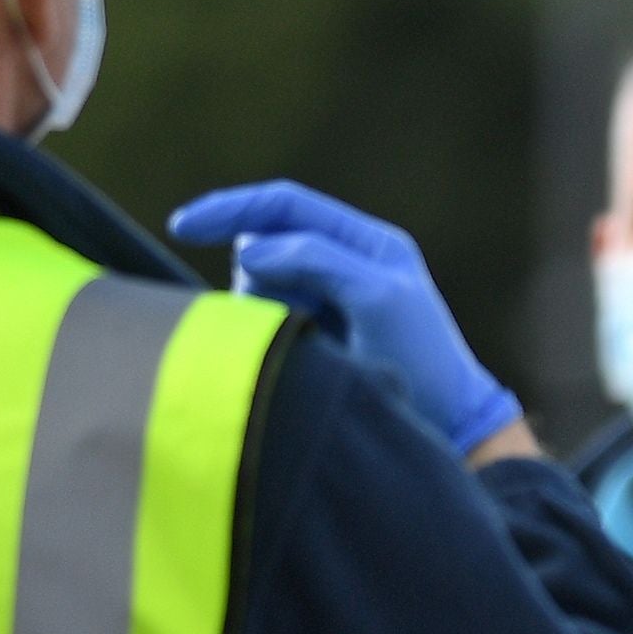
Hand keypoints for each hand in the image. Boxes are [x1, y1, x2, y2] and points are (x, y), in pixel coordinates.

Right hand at [167, 180, 521, 452]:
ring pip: (259, 290)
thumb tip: (250, 248)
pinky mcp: (315, 342)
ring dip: (268, 314)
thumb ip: (318, 260)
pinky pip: (267, 326)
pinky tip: (309, 360)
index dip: (232, 209)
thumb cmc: (424, 359)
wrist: (449, 428)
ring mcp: (326, 305)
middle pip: (264, 247)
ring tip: (318, 347)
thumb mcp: (377, 297)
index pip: (284, 205)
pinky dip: (272, 338)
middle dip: (260, 278)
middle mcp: (341, 265)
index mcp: (364, 242)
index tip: (183, 226)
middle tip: (299, 322)